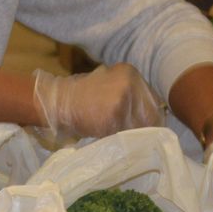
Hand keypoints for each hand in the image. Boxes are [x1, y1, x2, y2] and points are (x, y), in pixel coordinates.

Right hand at [32, 64, 164, 139]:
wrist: (58, 101)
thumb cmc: (83, 94)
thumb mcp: (110, 82)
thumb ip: (131, 93)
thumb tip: (154, 113)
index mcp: (130, 72)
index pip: (154, 100)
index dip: (151, 116)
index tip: (145, 127)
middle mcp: (130, 83)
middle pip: (151, 114)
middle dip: (145, 127)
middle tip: (138, 137)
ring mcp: (122, 99)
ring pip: (140, 126)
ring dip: (133, 134)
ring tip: (119, 135)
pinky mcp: (113, 116)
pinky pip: (125, 133)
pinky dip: (119, 138)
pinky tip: (108, 135)